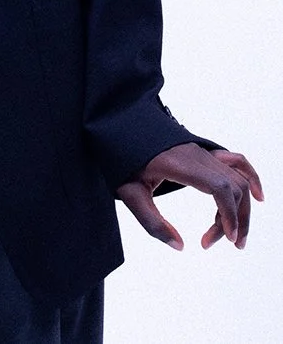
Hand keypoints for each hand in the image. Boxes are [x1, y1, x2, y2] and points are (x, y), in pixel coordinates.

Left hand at [116, 143, 262, 249]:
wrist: (115, 127)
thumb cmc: (119, 159)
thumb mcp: (128, 192)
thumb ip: (151, 221)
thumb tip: (179, 246)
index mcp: (179, 163)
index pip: (220, 187)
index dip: (230, 214)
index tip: (228, 237)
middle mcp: (196, 155)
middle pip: (233, 187)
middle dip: (236, 219)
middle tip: (227, 244)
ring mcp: (201, 151)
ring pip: (237, 180)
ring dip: (241, 208)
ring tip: (234, 235)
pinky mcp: (202, 152)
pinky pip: (236, 161)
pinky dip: (251, 178)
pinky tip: (258, 197)